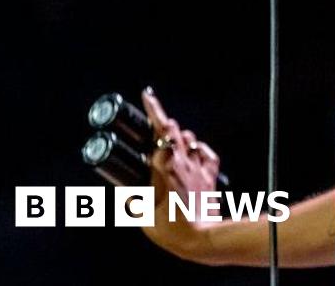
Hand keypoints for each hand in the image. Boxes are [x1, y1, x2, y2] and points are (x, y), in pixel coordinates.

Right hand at [139, 88, 220, 259]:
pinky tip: (192, 149)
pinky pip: (207, 154)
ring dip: (178, 135)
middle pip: (175, 130)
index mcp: (165, 169)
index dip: (154, 111)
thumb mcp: (142, 216)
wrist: (204, 238)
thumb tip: (124, 191)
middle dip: (163, 117)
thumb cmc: (173, 230)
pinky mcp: (210, 177)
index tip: (147, 96)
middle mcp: (184, 163)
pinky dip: (199, 148)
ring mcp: (199, 169)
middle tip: (152, 108)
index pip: (160, 132)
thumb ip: (132, 199)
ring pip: (190, 140)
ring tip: (167, 136)